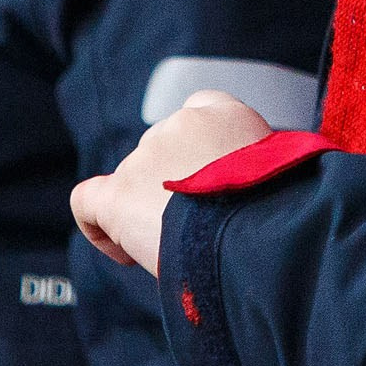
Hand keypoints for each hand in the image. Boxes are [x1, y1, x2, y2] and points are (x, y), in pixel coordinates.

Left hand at [70, 90, 270, 276]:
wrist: (257, 238)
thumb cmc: (277, 217)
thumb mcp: (278, 174)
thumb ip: (249, 166)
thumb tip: (238, 192)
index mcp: (227, 115)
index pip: (198, 112)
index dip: (195, 149)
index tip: (206, 184)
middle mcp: (182, 124)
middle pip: (160, 149)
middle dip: (171, 186)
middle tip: (197, 226)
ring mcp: (146, 156)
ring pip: (131, 180)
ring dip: (147, 212)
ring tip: (177, 249)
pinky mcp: (118, 193)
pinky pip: (88, 202)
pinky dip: (99, 228)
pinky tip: (126, 253)